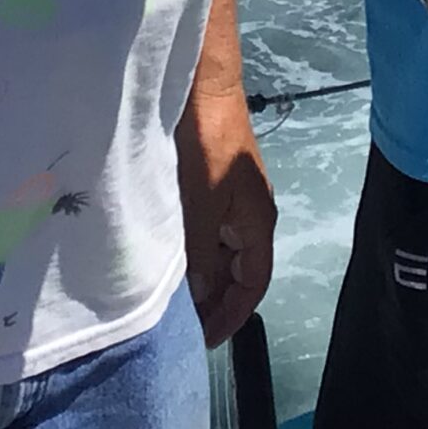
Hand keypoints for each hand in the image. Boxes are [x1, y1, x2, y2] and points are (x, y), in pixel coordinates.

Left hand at [174, 88, 275, 349]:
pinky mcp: (217, 182)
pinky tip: (170, 255)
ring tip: (172, 297)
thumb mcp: (201, 206)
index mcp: (257, 224)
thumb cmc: (207, 146)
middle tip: (183, 324)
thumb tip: (200, 298)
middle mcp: (251, 215)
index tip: (206, 341)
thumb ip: (201, 254)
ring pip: (222, 250)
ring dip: (203, 275)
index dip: (232, 315)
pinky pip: (210, 229)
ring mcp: (234, 198)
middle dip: (216, 300)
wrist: (204, 88)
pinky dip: (195, 249)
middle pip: (239, 271)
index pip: (253, 284)